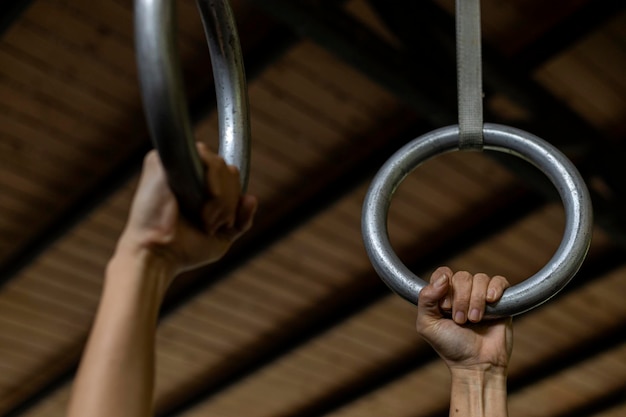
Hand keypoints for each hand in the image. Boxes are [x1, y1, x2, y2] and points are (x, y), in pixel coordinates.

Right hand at [118, 143, 256, 274]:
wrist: (158, 255)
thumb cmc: (184, 250)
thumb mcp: (222, 237)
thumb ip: (241, 220)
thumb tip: (251, 198)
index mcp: (198, 185)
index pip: (229, 175)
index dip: (232, 196)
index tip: (224, 222)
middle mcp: (186, 170)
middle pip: (227, 169)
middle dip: (228, 200)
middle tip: (210, 224)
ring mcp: (173, 163)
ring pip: (218, 163)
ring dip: (221, 196)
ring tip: (204, 218)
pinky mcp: (161, 161)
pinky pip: (201, 156)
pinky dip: (211, 180)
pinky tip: (205, 201)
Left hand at [415, 267, 512, 370]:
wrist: (477, 365)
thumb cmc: (451, 346)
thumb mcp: (427, 325)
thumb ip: (425, 299)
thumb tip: (443, 277)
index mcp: (443, 295)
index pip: (443, 273)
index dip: (443, 287)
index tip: (445, 308)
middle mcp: (462, 292)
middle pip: (462, 276)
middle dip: (461, 300)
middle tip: (460, 320)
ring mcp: (481, 296)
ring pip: (480, 278)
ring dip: (476, 301)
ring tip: (475, 320)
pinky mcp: (501, 301)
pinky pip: (500, 281)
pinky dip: (495, 288)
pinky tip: (491, 302)